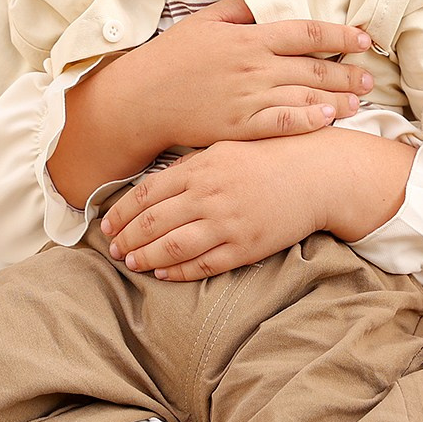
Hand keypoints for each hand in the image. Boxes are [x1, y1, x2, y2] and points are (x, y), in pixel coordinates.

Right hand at [91, 0, 375, 149]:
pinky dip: (309, 120)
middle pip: (313, 67)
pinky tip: (329, 118)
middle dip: (346, 72)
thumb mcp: (204, 21)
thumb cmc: (171, 57)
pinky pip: (283, 123)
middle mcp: (254, 67)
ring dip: (337, 98)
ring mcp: (248, 98)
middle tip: (369, 76)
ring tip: (360, 100)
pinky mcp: (240, 127)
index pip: (306, 32)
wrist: (141, 99)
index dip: (340, 34)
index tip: (363, 38)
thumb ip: (239, 9)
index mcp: (249, 37)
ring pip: (304, 96)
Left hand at [101, 127, 415, 279]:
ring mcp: (225, 224)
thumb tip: (152, 186)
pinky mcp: (243, 248)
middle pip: (151, 224)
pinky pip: (201, 265)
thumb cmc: (269, 158)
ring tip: (130, 263)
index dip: (120, 213)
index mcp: (200, 167)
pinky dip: (176, 271)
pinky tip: (162, 272)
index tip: (106, 224)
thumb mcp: (225, 149)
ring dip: (144, 258)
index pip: (145, 195)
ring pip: (170, 249)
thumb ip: (189, 166)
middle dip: (126, 239)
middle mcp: (208, 196)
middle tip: (112, 249)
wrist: (315, 176)